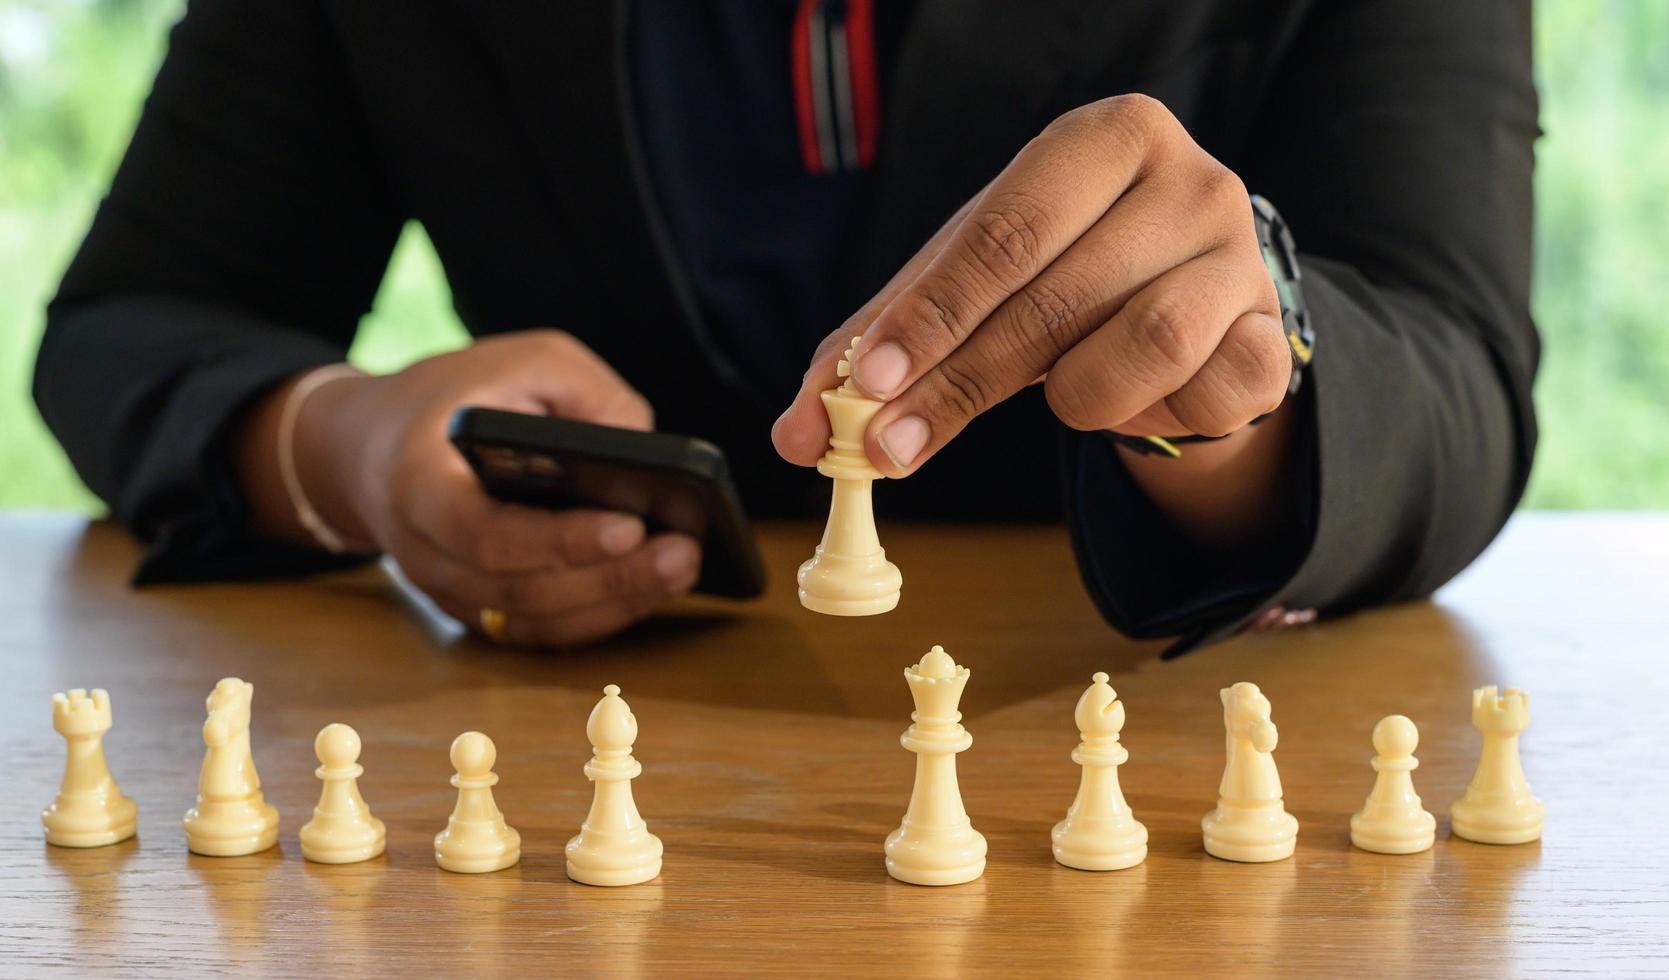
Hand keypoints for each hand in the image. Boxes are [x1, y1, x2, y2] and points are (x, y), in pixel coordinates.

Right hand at [243, 331, 701, 646]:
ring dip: (616, 603)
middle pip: (523, 590)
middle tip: (683, 552)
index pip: (489, 535)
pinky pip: (540, 628)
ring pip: (537, 620)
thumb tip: (652, 450)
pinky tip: (652, 587)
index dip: (560, 541)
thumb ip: (588, 393)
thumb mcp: (522, 360)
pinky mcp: (475, 608)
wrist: (372, 445)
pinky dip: (599, 616)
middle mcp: (427, 553)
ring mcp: (449, 591)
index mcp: (420, 485)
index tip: (631, 525)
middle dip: (612, 577)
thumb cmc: (457, 395)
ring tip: (682, 567)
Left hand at [773, 94, 1290, 478]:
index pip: (1004, 232)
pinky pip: (1202, 399)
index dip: (930, 315)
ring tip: (1062, 395)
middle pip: (1056, 297)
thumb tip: (797, 436)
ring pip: (1143, 346)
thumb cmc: (1063, 276)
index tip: (865, 383)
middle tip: (888, 448)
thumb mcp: (968, 289)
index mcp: (1105, 139)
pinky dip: (1149, 415)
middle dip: (959, 384)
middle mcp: (1189, 179)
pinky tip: (1135, 397)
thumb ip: (878, 348)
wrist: (1188, 298)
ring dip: (1077, 397)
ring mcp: (1241, 256)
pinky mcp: (1274, 334)